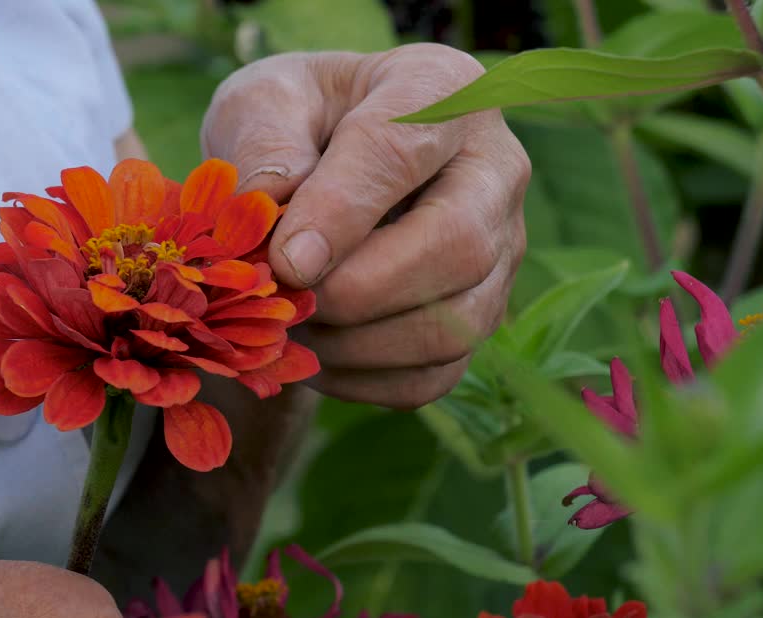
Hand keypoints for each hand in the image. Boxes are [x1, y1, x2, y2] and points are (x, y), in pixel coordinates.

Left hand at [202, 45, 529, 408]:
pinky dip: (363, 380)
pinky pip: (434, 373)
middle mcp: (494, 170)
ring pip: (454, 323)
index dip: (340, 213)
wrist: (315, 164)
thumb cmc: (292, 122)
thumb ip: (263, 145)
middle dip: (359, 290)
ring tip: (289, 326)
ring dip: (356, 345)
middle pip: (458, 246)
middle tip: (285, 300)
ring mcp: (500, 249)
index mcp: (442, 91)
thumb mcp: (261, 103)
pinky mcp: (480, 314)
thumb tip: (270, 210)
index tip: (284, 260)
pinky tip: (313, 356)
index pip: (401, 150)